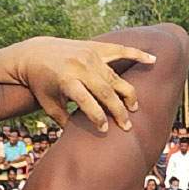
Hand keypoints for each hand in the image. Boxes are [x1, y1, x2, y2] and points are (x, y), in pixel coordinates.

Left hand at [11, 37, 155, 131]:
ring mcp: (89, 55)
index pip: (86, 100)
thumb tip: (79, 141)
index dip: (96, 116)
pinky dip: (136, 54)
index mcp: (66, 81)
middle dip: (118, 109)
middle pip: (105, 90)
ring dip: (127, 93)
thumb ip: (64, 121)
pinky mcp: (94, 48)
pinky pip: (119, 50)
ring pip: (115, 76)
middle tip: (126, 125)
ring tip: (134, 108)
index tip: (104, 129)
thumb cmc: (42, 84)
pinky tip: (153, 59)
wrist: (35, 53)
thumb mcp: (49, 104)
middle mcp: (79, 66)